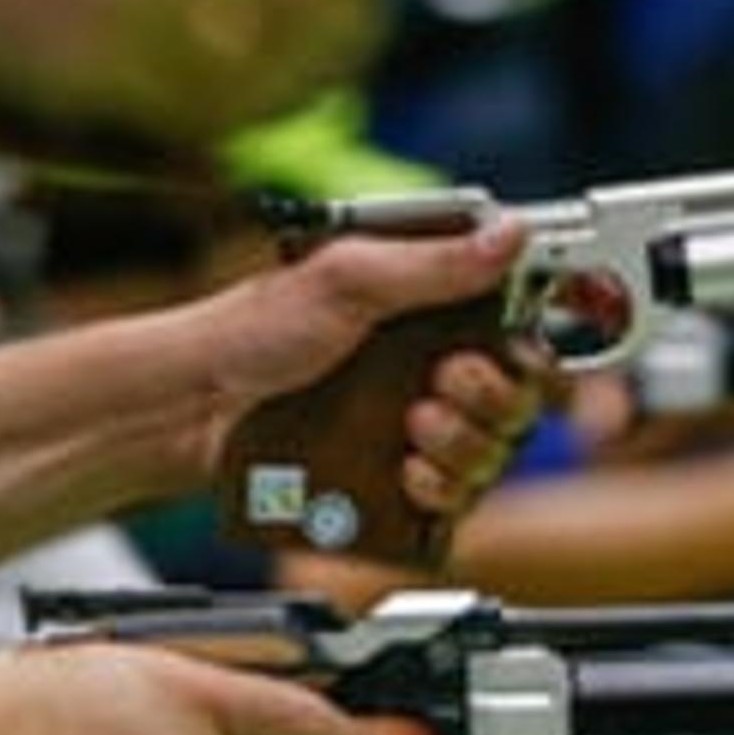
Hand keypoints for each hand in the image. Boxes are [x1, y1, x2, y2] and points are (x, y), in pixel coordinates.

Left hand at [184, 224, 552, 518]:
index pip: (522, 324)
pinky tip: (409, 471)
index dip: (541, 338)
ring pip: (492, 451)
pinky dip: (441, 489)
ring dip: (466, 442)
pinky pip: (452, 501)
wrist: (192, 408)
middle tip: (446, 381)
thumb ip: (434, 262)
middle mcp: (431, 366)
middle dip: (495, 393)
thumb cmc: (252, 332)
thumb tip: (511, 233)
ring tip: (415, 424)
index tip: (525, 345)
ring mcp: (414, 426)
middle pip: (520, 396)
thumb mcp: (347, 280)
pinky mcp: (393, 479)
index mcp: (430, 305)